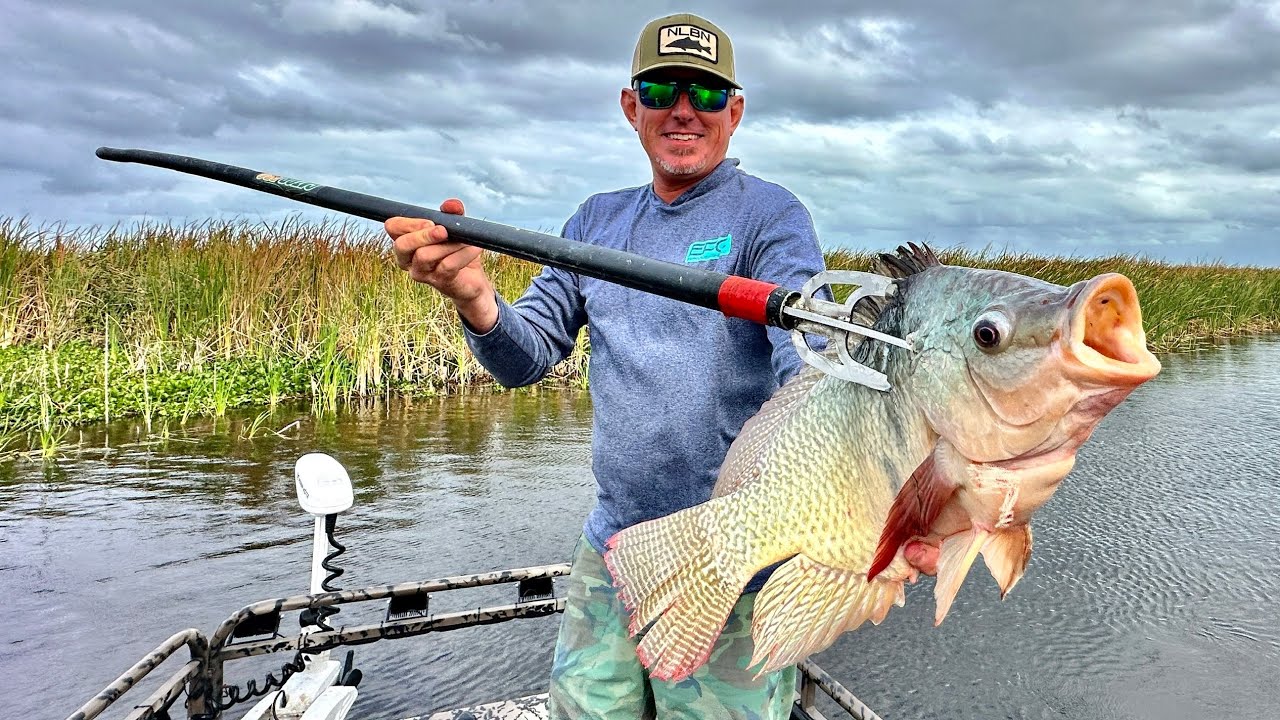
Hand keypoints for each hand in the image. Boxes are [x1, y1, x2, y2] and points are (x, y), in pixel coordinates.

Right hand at [387, 199, 498, 331]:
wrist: (472, 280)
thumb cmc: (457, 250)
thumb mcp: (456, 228)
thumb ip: (453, 213)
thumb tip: (452, 205)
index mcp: (406, 242)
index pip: (393, 227)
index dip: (409, 222)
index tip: (431, 221)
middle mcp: (408, 260)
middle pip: (401, 245)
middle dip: (423, 235)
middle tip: (443, 231)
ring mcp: (421, 273)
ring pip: (424, 256)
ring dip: (448, 245)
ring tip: (465, 240)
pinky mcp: (439, 282)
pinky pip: (447, 266)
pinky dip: (463, 254)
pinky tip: (474, 248)